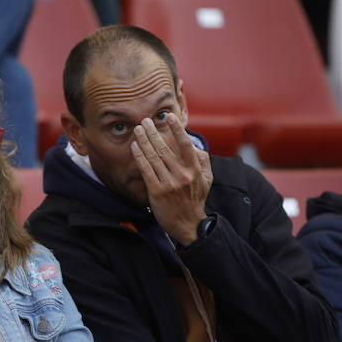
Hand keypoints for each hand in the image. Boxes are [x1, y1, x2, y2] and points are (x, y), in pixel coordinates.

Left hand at [131, 113, 211, 245]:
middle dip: (154, 133)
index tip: (169, 117)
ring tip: (138, 130)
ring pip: (154, 158)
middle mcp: (183, 175)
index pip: (185, 145)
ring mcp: (169, 184)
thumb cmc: (195, 199)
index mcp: (195, 170)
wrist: (188, 224)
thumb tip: (193, 143)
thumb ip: (202, 160)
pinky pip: (146, 170)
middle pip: (165, 149)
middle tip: (145, 120)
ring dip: (144, 142)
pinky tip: (134, 147)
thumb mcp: (206, 179)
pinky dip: (139, 157)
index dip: (177, 129)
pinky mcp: (157, 192)